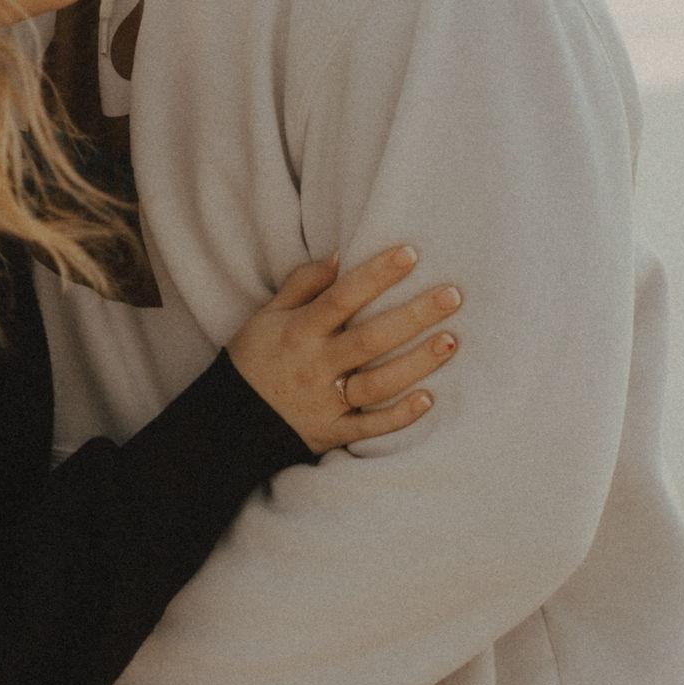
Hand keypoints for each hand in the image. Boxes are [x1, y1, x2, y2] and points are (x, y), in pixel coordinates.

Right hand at [226, 244, 462, 456]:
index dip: (376, 275)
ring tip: (451, 340)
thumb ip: (302, 284)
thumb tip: (340, 255)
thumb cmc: (255, 358)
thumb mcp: (267, 315)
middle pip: (371, 339)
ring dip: (417, 363)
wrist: (230, 421)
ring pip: (378, 383)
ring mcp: (325, 401)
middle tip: (453, 295)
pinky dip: (400, 415)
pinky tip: (429, 398)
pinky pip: (371, 427)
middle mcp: (315, 365)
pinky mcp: (334, 431)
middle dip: (414, 316)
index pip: (341, 298)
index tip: (411, 253)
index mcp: (298, 331)